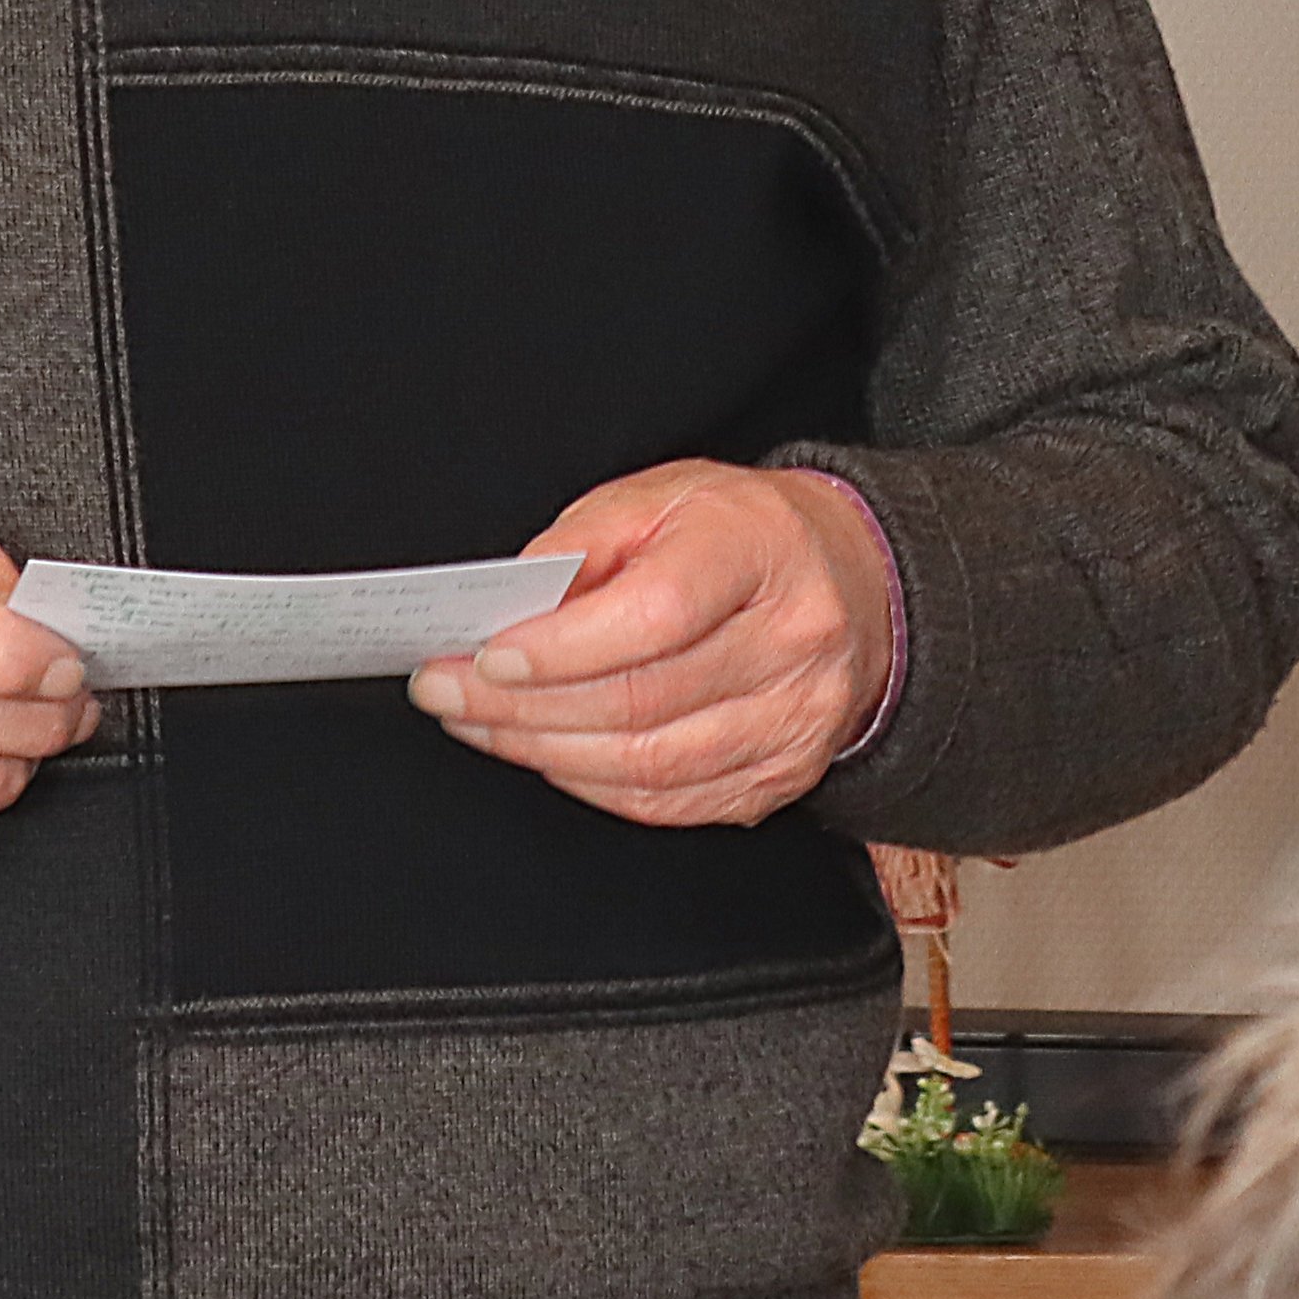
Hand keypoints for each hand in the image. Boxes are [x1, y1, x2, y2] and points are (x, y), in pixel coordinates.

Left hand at [406, 462, 891, 827]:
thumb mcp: (661, 496)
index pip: (655, 613)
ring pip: (651, 764)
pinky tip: (546, 754)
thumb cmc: (739, 533)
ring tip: (480, 725)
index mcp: (759, 551)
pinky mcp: (782, 775)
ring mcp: (795, 719)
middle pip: (642, 699)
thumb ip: (583, 542)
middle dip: (521, 707)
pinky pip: (671, 801)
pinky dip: (593, 784)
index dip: (562, 646)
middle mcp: (792, 641)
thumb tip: (509, 603)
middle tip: (445, 694)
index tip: (484, 656)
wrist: (853, 582)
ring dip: (545, 752)